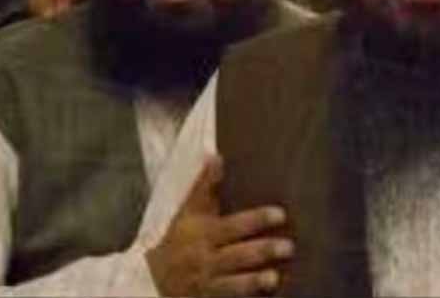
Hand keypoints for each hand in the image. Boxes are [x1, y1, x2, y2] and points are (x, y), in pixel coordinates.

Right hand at [146, 156, 292, 296]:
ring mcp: (208, 284)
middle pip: (236, 255)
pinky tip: (264, 297)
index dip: (256, 220)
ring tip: (274, 278)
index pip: (232, 225)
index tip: (280, 214)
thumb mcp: (187, 212)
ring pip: (232, 285)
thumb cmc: (178, 240)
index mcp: (203, 233)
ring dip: (253, 281)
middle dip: (261, 251)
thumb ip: (204, 186)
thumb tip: (215, 156)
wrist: (150, 280)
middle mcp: (205, 259)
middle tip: (289, 247)